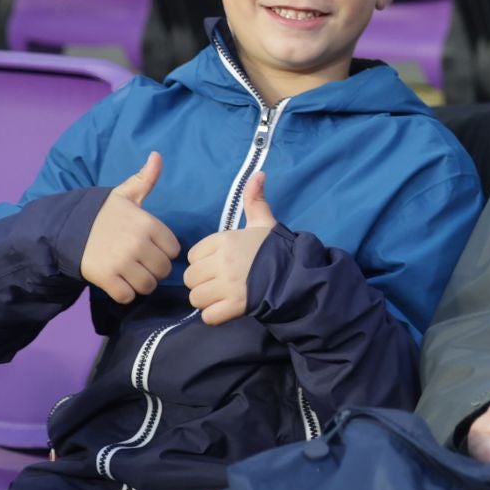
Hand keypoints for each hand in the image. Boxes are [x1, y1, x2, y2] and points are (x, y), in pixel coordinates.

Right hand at [81, 152, 178, 303]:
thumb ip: (145, 179)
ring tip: (131, 274)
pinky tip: (118, 283)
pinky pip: (127, 296)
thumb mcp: (124, 194)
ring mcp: (122, 262)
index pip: (174, 249)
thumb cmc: (101, 213)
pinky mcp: (107, 278)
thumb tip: (157, 155)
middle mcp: (138, 243)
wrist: (64, 229)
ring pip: (148, 285)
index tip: (151, 248)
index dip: (164, 251)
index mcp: (148, 224)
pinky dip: (124, 294)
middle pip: (163, 269)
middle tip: (140, 264)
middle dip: (154, 269)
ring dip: (141, 284)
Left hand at [184, 171, 278, 324]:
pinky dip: (215, 316)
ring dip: (207, 300)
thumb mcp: (264, 222)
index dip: (205, 261)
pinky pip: (208, 316)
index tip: (221, 264)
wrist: (298, 275)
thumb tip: (258, 173)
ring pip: (196, 298)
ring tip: (223, 296)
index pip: (193, 256)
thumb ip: (255, 199)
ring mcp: (227, 286)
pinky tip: (227, 309)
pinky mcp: (234, 307)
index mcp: (224, 240)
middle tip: (221, 282)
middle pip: (191, 278)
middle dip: (203, 282)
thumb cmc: (277, 248)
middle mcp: (222, 262)